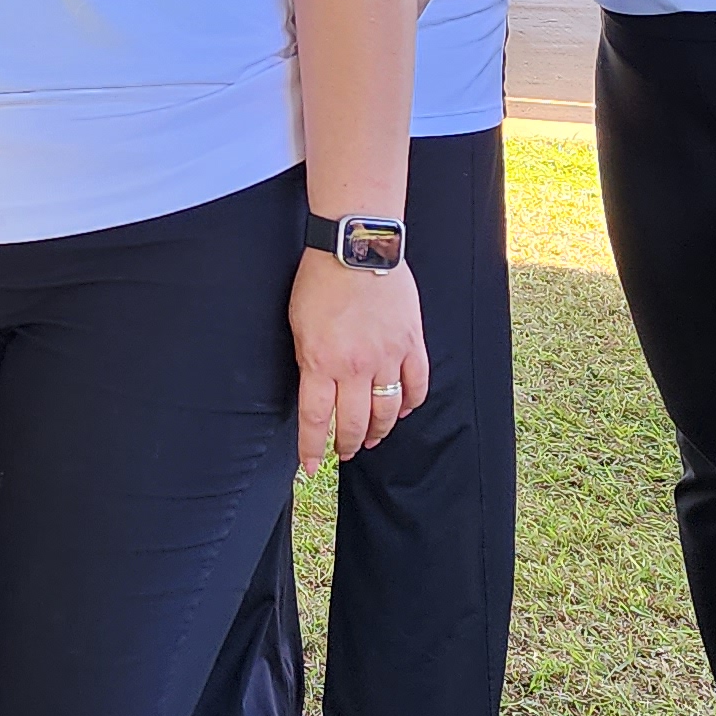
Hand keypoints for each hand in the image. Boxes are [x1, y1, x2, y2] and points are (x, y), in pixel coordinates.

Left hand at [292, 251, 428, 467]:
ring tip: (370, 438)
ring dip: (377, 431)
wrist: (356, 247)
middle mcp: (355, 367)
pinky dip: (410, 402)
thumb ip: (309, 361)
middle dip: (346, 445)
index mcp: (320, 362)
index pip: (315, 420)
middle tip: (343, 453)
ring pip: (386, 411)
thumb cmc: (319, 281)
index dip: (311, 449)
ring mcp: (388, 357)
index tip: (309, 468)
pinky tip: (402, 409)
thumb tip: (315, 391)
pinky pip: (417, 385)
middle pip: (353, 423)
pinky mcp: (411, 344)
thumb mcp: (298, 325)